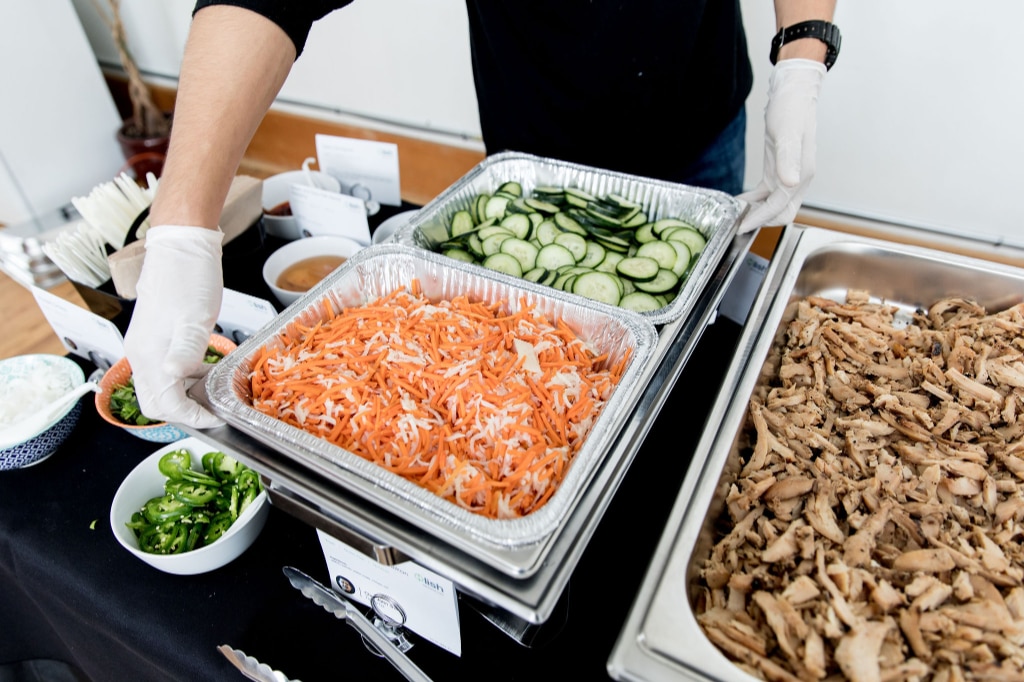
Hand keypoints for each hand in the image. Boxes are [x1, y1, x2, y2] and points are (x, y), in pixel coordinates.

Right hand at [123, 225, 224, 428]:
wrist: (182, 245)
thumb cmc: (189, 278)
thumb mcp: (194, 318)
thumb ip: (185, 352)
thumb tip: (175, 377)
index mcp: (149, 355)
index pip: (164, 405)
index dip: (191, 417)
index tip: (217, 418)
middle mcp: (142, 354)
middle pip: (156, 401)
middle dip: (183, 412)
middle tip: (213, 410)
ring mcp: (148, 345)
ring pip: (162, 385)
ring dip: (186, 393)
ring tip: (216, 391)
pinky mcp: (157, 336)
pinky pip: (168, 367)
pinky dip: (188, 375)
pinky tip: (210, 368)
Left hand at [737, 59, 826, 233]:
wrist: (792, 93)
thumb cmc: (791, 109)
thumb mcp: (787, 134)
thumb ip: (788, 160)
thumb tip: (791, 183)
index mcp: (802, 174)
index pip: (780, 207)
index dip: (761, 218)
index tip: (743, 226)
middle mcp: (798, 178)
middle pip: (781, 212)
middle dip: (761, 221)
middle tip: (737, 224)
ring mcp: (789, 175)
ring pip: (773, 205)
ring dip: (756, 212)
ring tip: (734, 215)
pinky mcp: (778, 169)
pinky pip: (766, 193)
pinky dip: (754, 200)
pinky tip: (740, 202)